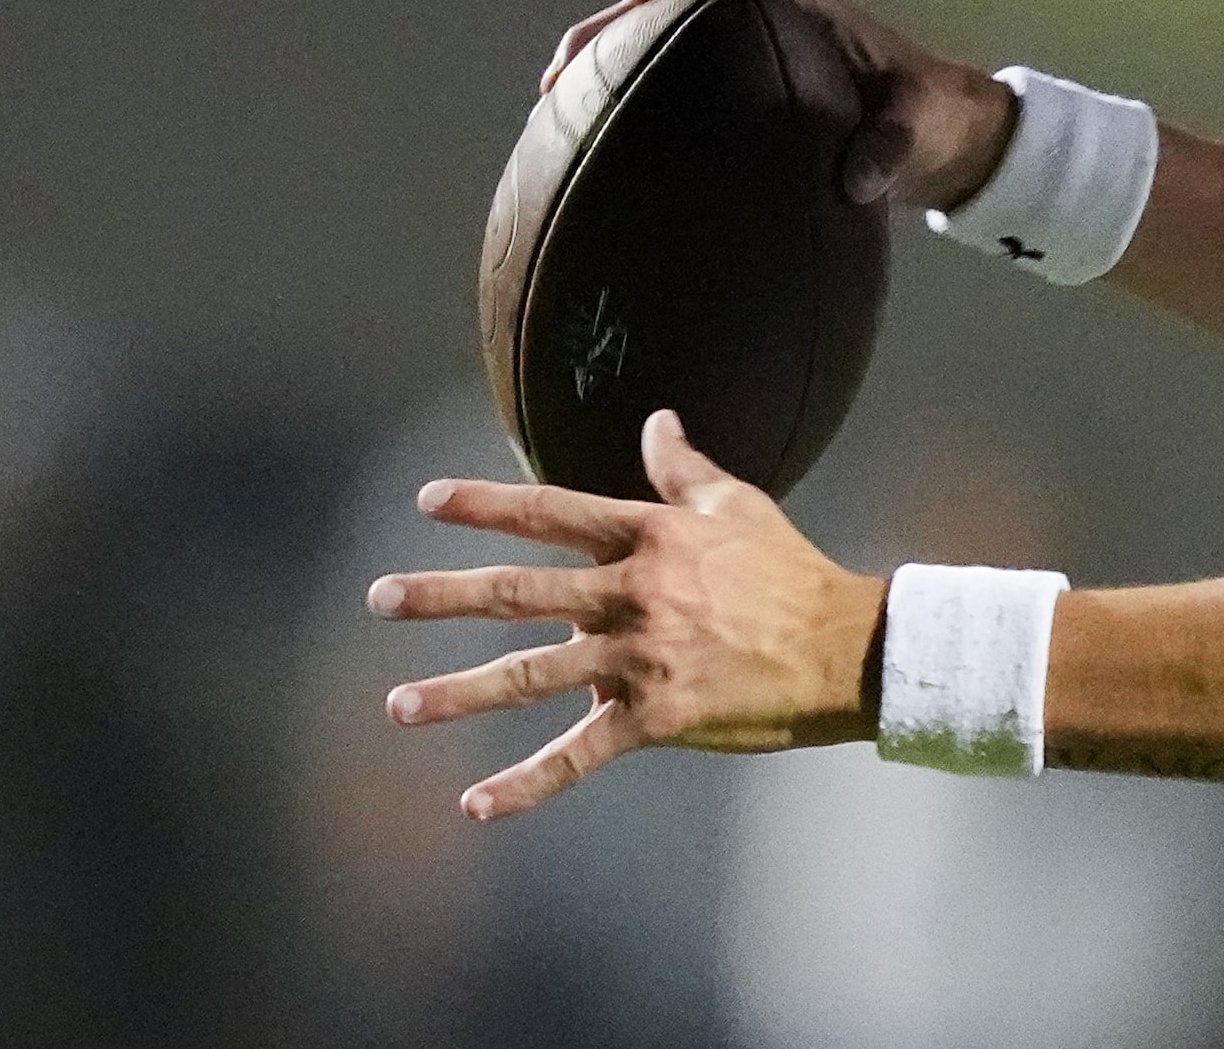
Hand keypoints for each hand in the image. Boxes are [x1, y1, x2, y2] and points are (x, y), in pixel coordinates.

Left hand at [369, 411, 888, 820]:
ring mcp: (639, 659)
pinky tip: (476, 803)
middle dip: (442, 596)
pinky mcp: (654, 718)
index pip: (550, 514)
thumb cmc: (791, 572)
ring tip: (398, 703)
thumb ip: (685, 468)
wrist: (843, 649)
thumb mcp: (739, 506)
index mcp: (649, 538)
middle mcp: (632, 594)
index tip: (427, 501)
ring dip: (457, 693)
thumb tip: (656, 420)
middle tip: (380, 598)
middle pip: (517, 592)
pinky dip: (526, 784)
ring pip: (528, 676)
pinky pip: (577, 755)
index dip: (486, 504)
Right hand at [541, 0, 1014, 210]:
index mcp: (799, 0)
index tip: (622, 19)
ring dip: (609, 57)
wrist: (948, 135)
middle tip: (561, 79)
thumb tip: (857, 180)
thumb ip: (892, 147)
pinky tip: (595, 136)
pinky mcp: (741, 78)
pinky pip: (673, 69)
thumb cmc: (934, 121)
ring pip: (660, 33)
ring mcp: (749, 40)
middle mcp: (765, 8)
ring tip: (555, 107)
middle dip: (608, 28)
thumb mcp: (920, 130)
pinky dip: (631, 87)